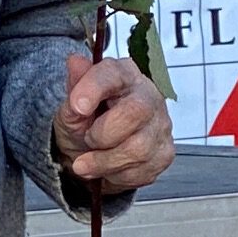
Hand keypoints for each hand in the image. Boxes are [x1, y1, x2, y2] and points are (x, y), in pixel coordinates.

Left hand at [52, 54, 173, 192]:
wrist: (92, 153)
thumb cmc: (86, 123)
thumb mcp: (72, 106)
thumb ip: (74, 87)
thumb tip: (75, 62)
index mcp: (123, 76)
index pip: (114, 74)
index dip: (94, 88)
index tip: (77, 106)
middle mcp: (148, 96)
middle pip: (135, 112)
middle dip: (102, 134)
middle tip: (87, 139)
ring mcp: (160, 125)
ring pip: (138, 148)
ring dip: (104, 161)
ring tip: (89, 160)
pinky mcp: (165, 152)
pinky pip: (142, 170)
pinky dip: (117, 174)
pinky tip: (110, 167)